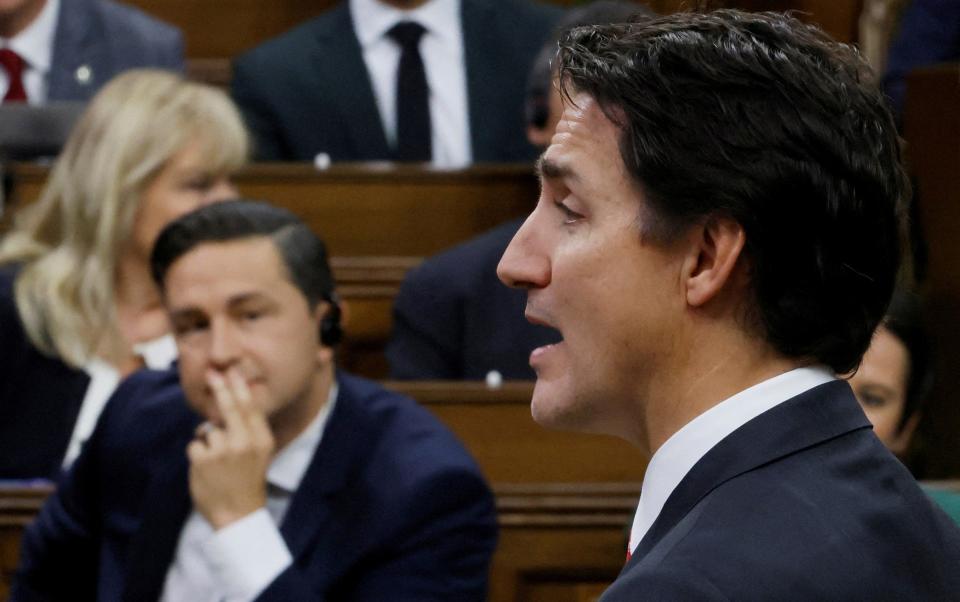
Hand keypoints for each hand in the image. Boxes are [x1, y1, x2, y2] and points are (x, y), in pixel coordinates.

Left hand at [187, 368, 274, 529]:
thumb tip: (233, 404)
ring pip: (208, 431)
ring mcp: (223, 451)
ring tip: (217, 463)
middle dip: (220, 389)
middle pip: (229, 408)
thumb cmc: (248, 481)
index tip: (232, 372)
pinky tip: (207, 470)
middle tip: (212, 373)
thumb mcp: (260, 454)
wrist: (238, 515)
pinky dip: (198, 455)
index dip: (240, 388)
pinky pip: (195, 445)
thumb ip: (250, 430)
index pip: (250, 407)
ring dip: (208, 441)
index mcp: (261, 440)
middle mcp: (244, 442)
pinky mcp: (203, 460)